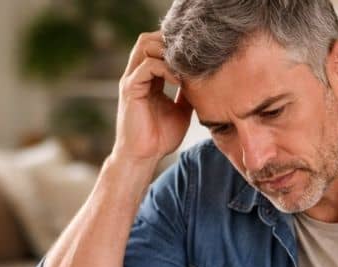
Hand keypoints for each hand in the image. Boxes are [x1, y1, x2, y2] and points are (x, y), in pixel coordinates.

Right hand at [112, 32, 192, 163]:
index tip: (196, 53)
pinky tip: (180, 80)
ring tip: (185, 64)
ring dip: (167, 50)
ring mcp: (132, 80)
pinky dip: (165, 68)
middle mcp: (137, 74)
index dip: (174, 45)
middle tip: (191, 53)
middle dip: (170, 40)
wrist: (144, 157)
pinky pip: (147, 67)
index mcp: (147, 77)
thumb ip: (188, 92)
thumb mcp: (182, 110)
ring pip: (145, 45)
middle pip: (148, 39)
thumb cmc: (160, 137)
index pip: (156, 46)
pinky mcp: (130, 89)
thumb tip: (206, 81)